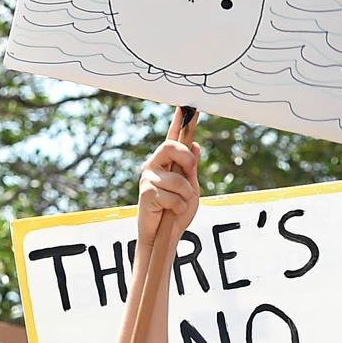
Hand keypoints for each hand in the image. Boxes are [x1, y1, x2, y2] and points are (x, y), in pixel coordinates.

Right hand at [136, 123, 201, 253]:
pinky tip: (171, 212)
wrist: (163, 236)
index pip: (174, 137)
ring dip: (185, 197)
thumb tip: (195, 145)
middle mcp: (155, 164)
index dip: (179, 122)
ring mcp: (149, 177)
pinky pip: (171, 196)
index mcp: (167, 162)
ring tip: (178, 205)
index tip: (187, 106)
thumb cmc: (176, 212)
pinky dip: (178, 207)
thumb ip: (191, 169)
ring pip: (177, 180)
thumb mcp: (190, 189)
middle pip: (171, 146)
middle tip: (190, 172)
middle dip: (186, 159)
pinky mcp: (146, 192)